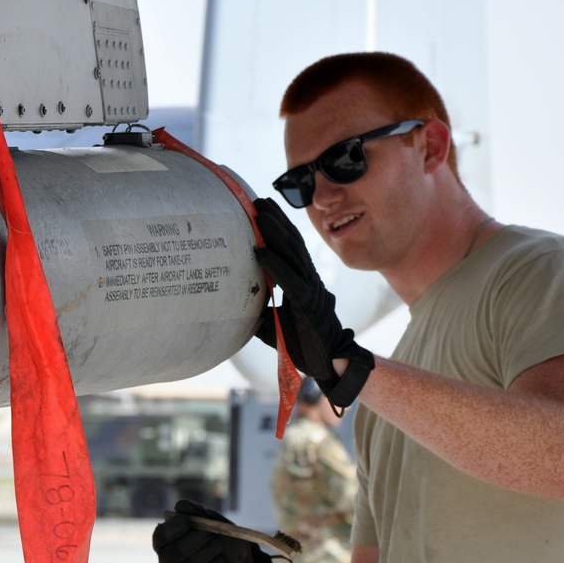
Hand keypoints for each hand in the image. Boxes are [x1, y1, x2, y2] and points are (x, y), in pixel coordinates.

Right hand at [152, 499, 276, 562]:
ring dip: (204, 555)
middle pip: (170, 556)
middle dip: (191, 542)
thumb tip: (180, 506)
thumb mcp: (217, 525)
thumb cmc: (228, 544)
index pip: (159, 539)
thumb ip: (199, 515)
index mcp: (170, 545)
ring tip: (220, 547)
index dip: (170, 530)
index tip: (185, 521)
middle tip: (211, 534)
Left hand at [253, 198, 374, 407]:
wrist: (329, 363)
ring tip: (258, 214)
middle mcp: (308, 279)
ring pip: (292, 254)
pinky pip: (289, 281)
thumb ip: (259, 310)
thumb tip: (234, 306)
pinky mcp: (307, 305)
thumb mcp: (274, 323)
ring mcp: (310, 290)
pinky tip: (259, 252)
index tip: (262, 208)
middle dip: (275, 220)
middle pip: (291, 242)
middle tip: (256, 200)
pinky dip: (274, 265)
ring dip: (274, 233)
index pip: (290, 247)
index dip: (278, 226)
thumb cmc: (302, 343)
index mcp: (303, 280)